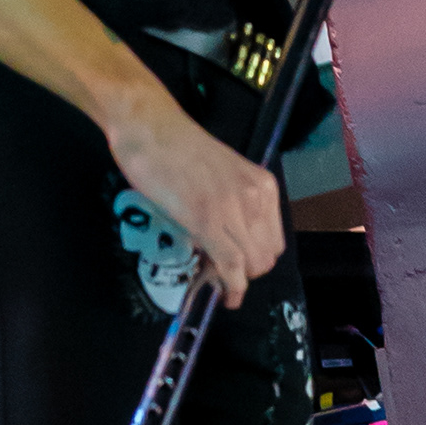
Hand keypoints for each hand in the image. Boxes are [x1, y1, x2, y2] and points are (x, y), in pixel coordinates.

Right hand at [106, 90, 282, 309]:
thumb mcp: (220, 177)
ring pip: (252, 264)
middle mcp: (256, 197)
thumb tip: (224, 243)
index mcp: (263, 186)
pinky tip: (226, 296)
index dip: (255, 260)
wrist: (151, 127)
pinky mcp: (207, 219)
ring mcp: (233, 208)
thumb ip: (230, 207)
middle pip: (267, 257)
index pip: (274, 240)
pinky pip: (231, 265)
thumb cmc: (177, 148)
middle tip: (220, 275)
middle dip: (247, 274)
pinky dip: (231, 287)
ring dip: (238, 281)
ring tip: (216, 281)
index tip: (234, 266)